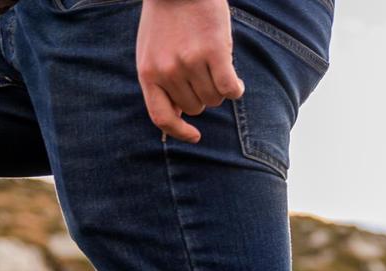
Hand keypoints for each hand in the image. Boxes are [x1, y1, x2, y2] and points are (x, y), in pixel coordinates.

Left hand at [137, 0, 243, 143]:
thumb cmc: (167, 18)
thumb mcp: (153, 51)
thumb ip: (161, 80)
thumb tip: (180, 113)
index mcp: (148, 72)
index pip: (161, 117)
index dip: (180, 132)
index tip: (195, 136)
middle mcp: (167, 71)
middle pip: (196, 107)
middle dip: (203, 96)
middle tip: (204, 74)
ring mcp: (189, 63)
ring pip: (214, 99)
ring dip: (219, 88)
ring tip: (215, 67)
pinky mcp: (213, 53)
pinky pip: (230, 89)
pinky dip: (236, 89)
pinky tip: (237, 81)